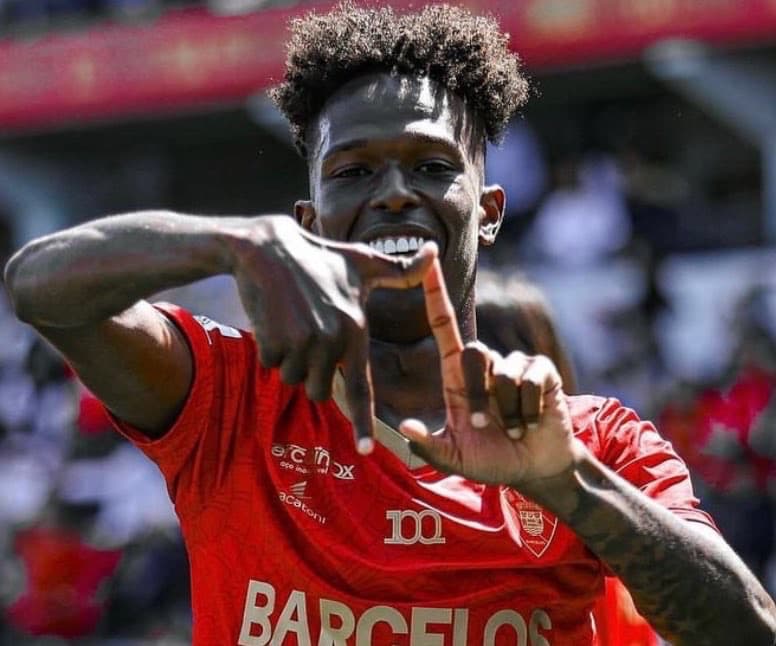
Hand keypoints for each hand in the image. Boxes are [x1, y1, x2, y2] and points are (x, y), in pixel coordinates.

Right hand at [229, 215, 435, 452]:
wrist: (268, 247)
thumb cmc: (321, 257)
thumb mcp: (364, 262)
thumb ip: (402, 272)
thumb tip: (434, 251)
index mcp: (355, 330)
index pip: (361, 388)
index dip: (362, 423)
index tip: (365, 450)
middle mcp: (332, 341)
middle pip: (321, 390)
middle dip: (312, 373)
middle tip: (308, 337)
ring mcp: (301, 343)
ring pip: (294, 379)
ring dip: (289, 360)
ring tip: (292, 323)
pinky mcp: (273, 341)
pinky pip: (270, 365)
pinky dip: (269, 349)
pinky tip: (274, 320)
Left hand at [400, 259, 576, 487]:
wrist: (535, 469)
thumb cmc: (491, 460)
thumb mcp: (455, 458)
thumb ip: (429, 447)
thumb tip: (406, 428)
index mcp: (458, 376)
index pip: (444, 325)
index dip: (434, 293)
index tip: (425, 260)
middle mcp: (486, 364)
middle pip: (475, 352)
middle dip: (479, 394)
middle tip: (486, 426)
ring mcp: (515, 365)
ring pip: (504, 372)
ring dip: (507, 411)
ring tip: (513, 428)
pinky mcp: (542, 372)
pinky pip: (531, 379)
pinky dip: (528, 408)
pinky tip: (532, 420)